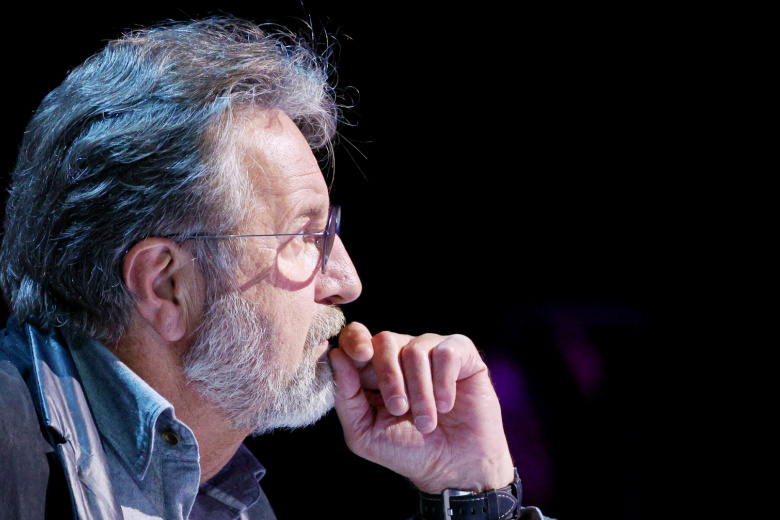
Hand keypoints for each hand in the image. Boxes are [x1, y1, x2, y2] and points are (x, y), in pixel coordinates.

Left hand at [328, 322, 514, 493]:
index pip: (355, 336)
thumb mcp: (365, 432)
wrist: (454, 467)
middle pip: (384, 340)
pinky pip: (446, 353)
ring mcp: (431, 350)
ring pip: (415, 350)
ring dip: (419, 392)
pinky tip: (446, 405)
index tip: (360, 356)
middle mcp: (400, 353)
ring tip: (426, 422)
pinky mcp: (461, 352)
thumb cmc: (408, 450)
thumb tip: (335, 355)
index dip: (354, 339)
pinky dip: (443, 384)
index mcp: (372, 369)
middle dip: (389, 377)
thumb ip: (346, 396)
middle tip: (399, 410)